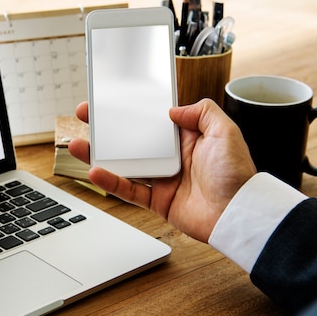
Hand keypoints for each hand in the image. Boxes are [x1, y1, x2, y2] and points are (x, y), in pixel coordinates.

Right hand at [68, 98, 256, 241]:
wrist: (238, 214)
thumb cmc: (237, 176)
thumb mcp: (225, 132)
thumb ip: (202, 112)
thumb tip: (173, 109)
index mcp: (185, 138)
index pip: (151, 119)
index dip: (131, 110)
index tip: (112, 100)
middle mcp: (171, 157)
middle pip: (131, 139)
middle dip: (106, 128)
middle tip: (86, 116)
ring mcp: (161, 178)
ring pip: (123, 164)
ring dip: (99, 155)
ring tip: (78, 145)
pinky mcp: (157, 200)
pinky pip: (128, 190)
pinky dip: (110, 182)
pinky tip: (95, 172)